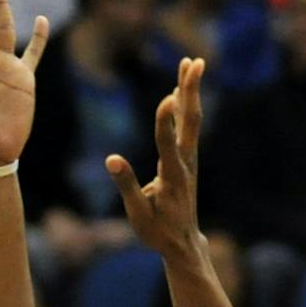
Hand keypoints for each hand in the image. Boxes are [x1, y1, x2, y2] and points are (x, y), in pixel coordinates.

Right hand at [107, 57, 203, 255]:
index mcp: (172, 178)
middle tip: (194, 63)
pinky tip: (180, 90)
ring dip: (190, 91)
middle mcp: (185, 164)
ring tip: (190, 63)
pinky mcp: (186, 160)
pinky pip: (187, 127)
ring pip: (191, 120)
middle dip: (190, 91)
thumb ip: (127, 186)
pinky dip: (185, 106)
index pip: (168, 144)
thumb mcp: (138, 214)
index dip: (166, 120)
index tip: (167, 96)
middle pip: (190, 122)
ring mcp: (188, 160)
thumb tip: (111, 159)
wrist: (183, 244)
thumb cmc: (157, 232)